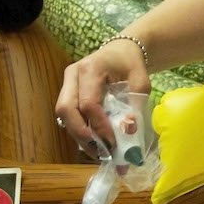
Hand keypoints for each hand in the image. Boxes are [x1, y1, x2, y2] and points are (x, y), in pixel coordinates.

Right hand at [56, 36, 149, 158]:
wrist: (120, 51)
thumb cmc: (130, 64)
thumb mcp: (141, 82)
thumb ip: (135, 106)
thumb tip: (128, 132)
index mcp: (91, 68)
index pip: (88, 103)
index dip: (98, 126)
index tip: (113, 143)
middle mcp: (73, 74)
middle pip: (66, 109)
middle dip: (81, 134)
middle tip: (99, 151)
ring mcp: (67, 83)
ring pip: (63, 115)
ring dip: (79, 136)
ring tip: (98, 152)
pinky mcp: (67, 92)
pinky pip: (67, 115)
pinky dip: (79, 131)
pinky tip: (94, 142)